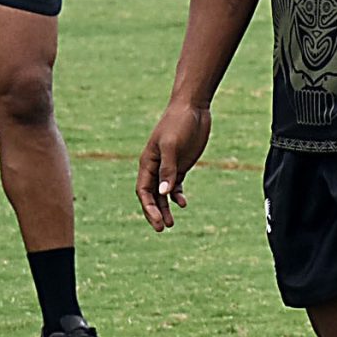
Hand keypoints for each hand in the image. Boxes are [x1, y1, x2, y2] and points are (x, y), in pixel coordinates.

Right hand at [138, 100, 211, 230]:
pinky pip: (175, 185)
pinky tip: (183, 203)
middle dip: (154, 212)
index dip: (148, 207)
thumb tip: (163, 193)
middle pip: (151, 195)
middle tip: (162, 229)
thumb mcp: (172, 146)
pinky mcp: (181, 164)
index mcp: (148, 162)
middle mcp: (155, 167)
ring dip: (165, 208)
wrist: (192, 107)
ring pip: (163, 193)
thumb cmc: (178, 123)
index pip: (143, 191)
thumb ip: (168, 169)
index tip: (157, 221)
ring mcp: (168, 166)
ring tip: (170, 223)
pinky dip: (177, 196)